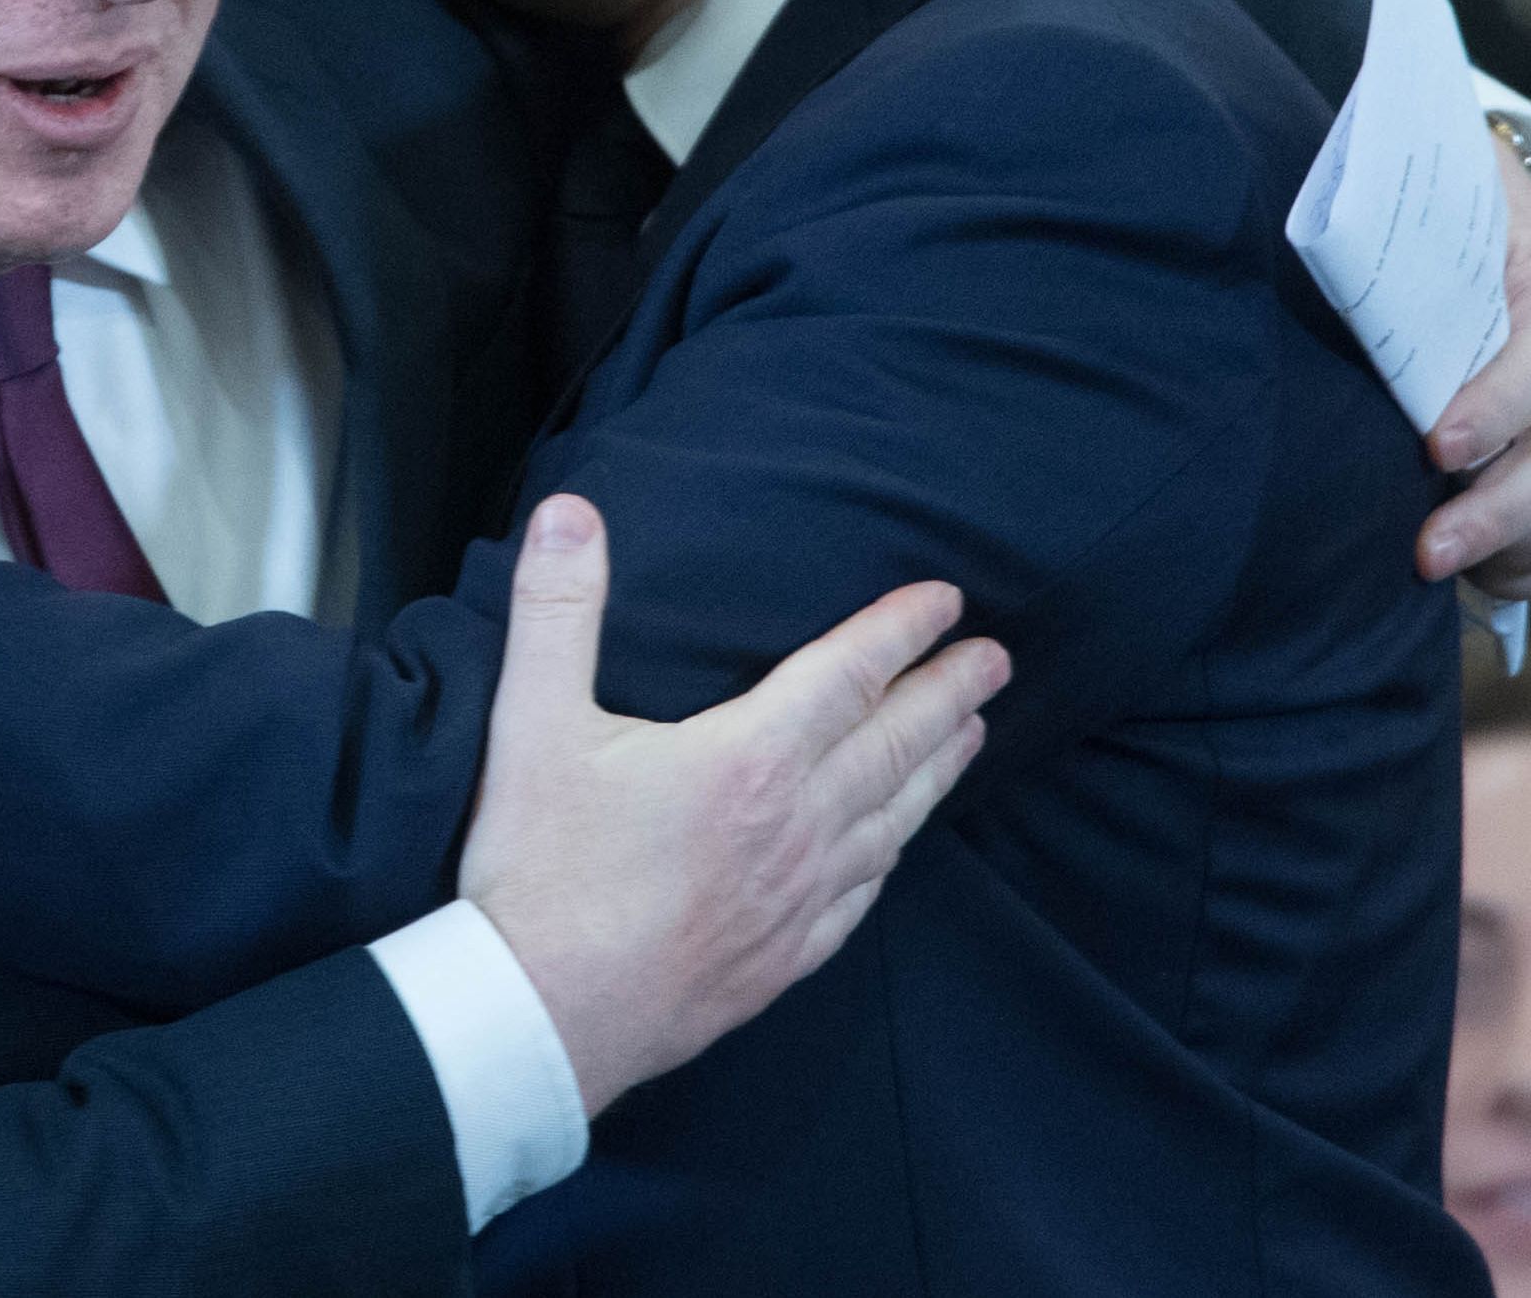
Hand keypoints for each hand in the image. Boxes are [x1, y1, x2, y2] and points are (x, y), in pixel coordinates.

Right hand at [460, 496, 1004, 1116]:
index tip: (947, 601)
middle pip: (895, 744)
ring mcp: (798, 899)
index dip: (900, 630)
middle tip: (997, 660)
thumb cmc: (540, 869)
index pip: (848, 675)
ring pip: (894, 819)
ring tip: (973, 736)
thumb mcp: (534, 723)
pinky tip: (897, 847)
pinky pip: (864, 894)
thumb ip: (556, 609)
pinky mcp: (785, 959)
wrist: (544, 1017)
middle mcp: (795, 826)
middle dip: (950, 694)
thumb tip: (568, 513)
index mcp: (749, 759)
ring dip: (939, 768)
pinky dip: (894, 854)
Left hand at [1416, 136, 1530, 599]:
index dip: (1496, 411)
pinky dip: (1526, 572)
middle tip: (1424, 554)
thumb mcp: (1436, 228)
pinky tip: (1472, 568)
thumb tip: (1346, 296)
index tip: (1435, 449)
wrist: (1501, 231)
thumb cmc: (1450, 236)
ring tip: (1433, 559)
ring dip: (1506, 554)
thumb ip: (1408, 269)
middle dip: (1493, 519)